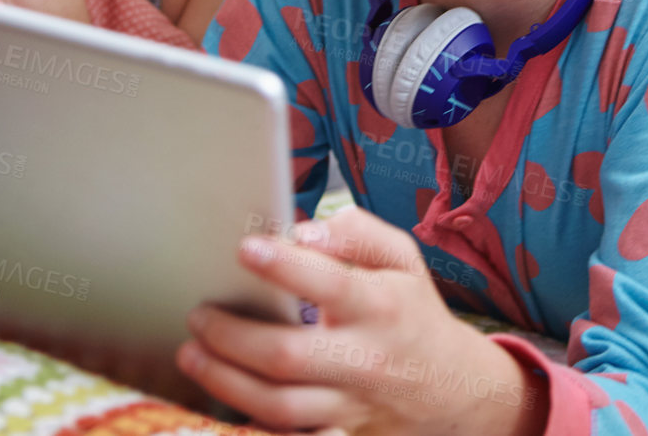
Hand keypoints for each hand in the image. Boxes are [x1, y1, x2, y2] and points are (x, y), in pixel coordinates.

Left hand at [178, 208, 542, 435]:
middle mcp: (364, 358)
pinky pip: (286, 434)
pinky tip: (221, 395)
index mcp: (381, 306)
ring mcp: (349, 404)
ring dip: (224, 380)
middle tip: (200, 313)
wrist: (455, 391)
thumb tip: (303, 232)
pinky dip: (248, 419)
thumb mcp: (403, 261)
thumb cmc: (414, 314)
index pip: (330, 283)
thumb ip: (358, 235)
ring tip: (191, 352)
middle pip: (287, 355)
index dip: (284, 266)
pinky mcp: (337, 434)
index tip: (244, 248)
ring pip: (277, 404)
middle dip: (231, 335)